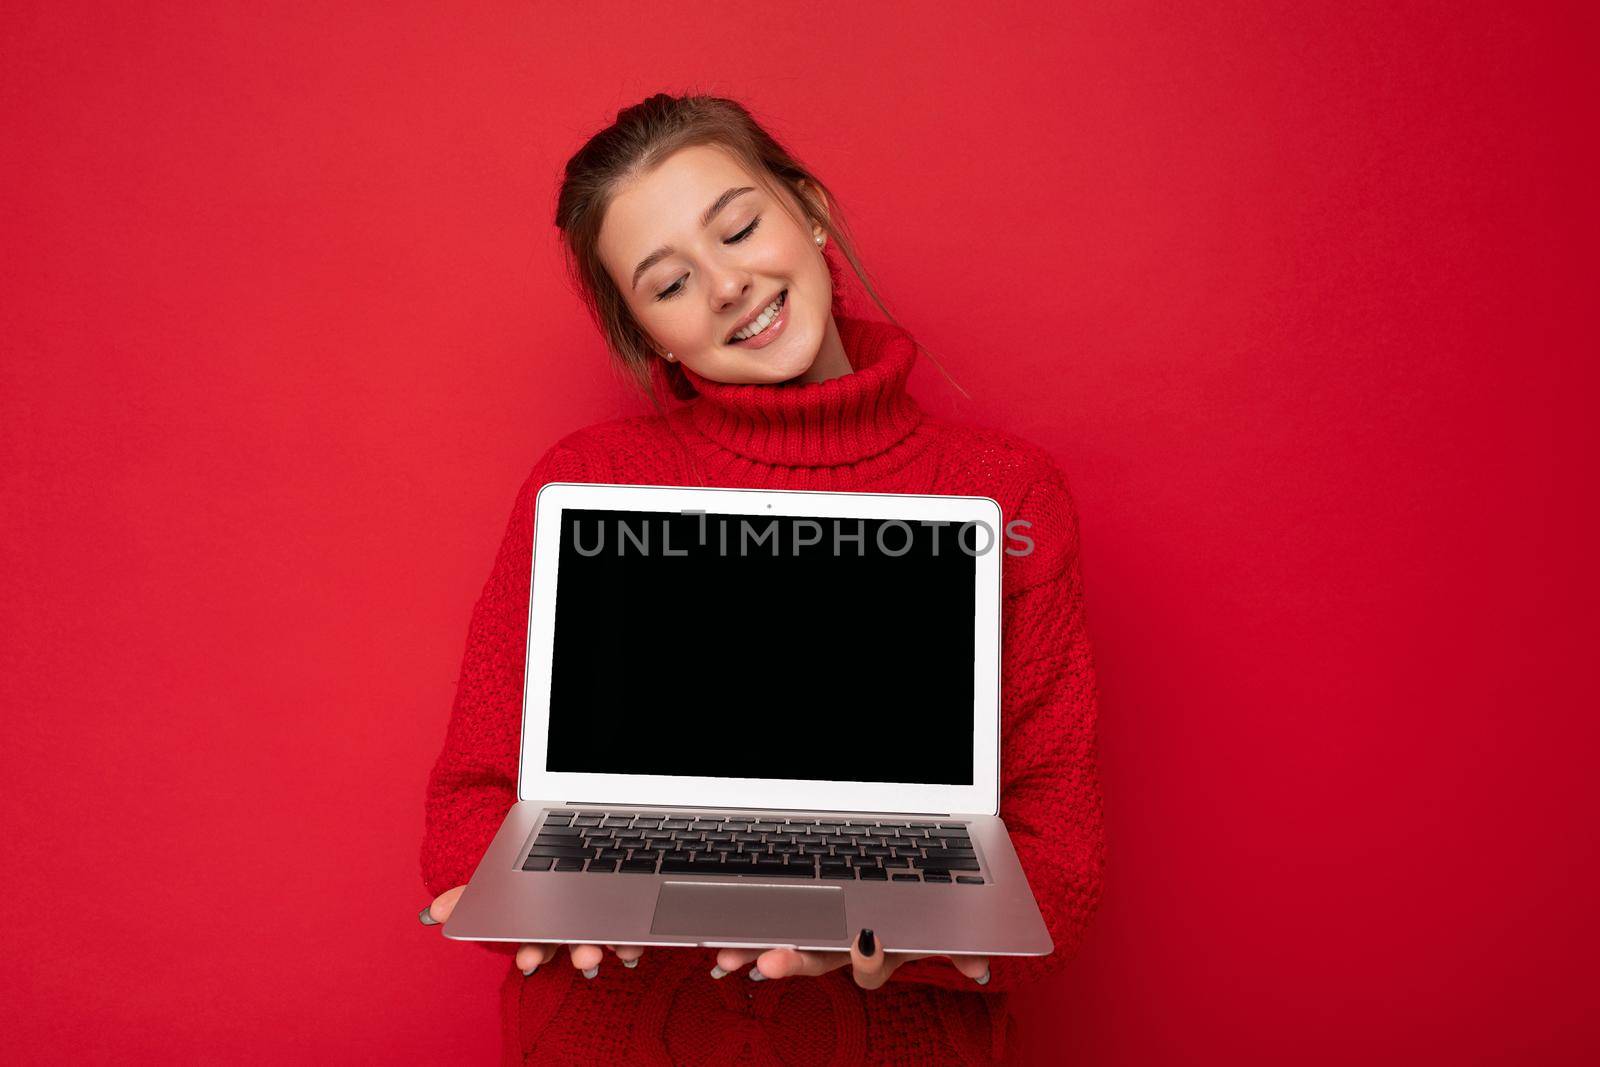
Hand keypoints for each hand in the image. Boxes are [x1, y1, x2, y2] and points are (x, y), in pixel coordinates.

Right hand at [419, 885, 644, 977]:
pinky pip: (635, 930)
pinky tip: (634, 939)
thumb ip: (471, 898)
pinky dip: (635, 936)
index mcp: (541, 924)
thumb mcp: (502, 881)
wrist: (569, 843)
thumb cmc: (531, 877)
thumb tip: (431, 914)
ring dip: (614, 945)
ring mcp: (600, 924)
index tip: (529, 962)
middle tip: (585, 958)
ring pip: (608, 938)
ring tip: (616, 944)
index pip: (536, 943)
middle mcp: (571, 928)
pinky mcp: (628, 917)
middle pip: (577, 944)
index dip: (533, 953)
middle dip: (580, 953)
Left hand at [711, 927, 989, 989]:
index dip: (864, 961)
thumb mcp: (940, 925)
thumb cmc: (919, 904)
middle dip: (790, 963)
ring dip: (754, 951)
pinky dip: (745, 931)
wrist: (907, 880)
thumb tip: (979, 967)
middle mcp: (842, 945)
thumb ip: (959, 944)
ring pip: (784, 944)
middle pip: (816, 959)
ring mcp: (816, 931)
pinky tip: (718, 948)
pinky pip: (767, 922)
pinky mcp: (796, 911)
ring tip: (728, 958)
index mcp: (878, 949)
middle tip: (766, 963)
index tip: (861, 940)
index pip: (868, 967)